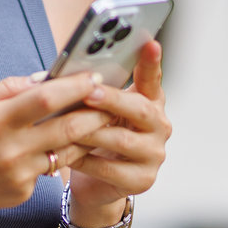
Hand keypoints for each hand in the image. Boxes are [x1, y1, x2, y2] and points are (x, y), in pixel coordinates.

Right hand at [0, 72, 112, 223]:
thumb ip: (7, 88)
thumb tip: (44, 78)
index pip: (47, 98)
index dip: (75, 86)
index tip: (94, 76)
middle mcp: (11, 149)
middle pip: (68, 127)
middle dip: (96, 112)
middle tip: (113, 100)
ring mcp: (19, 175)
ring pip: (67, 152)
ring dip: (87, 136)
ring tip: (101, 121)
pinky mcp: (21, 193)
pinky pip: (48, 171)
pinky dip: (57, 156)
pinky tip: (62, 146)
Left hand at [65, 40, 169, 225]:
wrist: (97, 183)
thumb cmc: (97, 139)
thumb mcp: (99, 112)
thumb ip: (94, 94)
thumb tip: (68, 75)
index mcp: (151, 103)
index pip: (152, 79)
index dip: (151, 62)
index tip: (150, 43)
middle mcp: (159, 127)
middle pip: (140, 109)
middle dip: (112, 100)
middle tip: (89, 92)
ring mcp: (154, 155)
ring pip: (122, 140)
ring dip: (91, 132)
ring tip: (67, 126)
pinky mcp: (142, 181)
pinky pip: (110, 169)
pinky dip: (85, 160)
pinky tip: (68, 155)